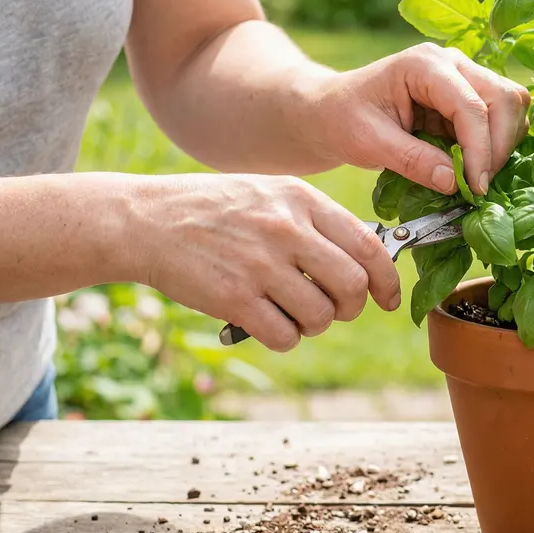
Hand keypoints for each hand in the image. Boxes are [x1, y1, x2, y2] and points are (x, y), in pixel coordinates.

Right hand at [129, 174, 399, 351]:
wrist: (145, 221)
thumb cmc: (215, 210)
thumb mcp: (270, 194)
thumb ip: (316, 221)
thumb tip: (367, 260)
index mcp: (301, 200)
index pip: (369, 245)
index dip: (387, 280)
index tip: (388, 298)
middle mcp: (286, 230)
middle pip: (352, 286)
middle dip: (350, 307)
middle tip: (333, 308)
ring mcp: (260, 265)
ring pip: (321, 316)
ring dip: (314, 324)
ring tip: (292, 312)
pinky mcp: (234, 298)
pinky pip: (285, 336)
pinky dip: (284, 338)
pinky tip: (267, 322)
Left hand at [307, 43, 530, 194]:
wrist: (329, 111)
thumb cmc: (340, 119)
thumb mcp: (368, 143)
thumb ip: (412, 160)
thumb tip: (455, 182)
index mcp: (425, 65)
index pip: (472, 106)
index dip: (480, 151)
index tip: (474, 188)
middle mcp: (452, 63)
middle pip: (505, 98)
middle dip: (498, 147)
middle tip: (479, 187)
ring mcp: (464, 77)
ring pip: (511, 105)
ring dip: (503, 145)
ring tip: (476, 178)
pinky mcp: (467, 96)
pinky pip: (501, 118)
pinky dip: (497, 145)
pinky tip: (475, 168)